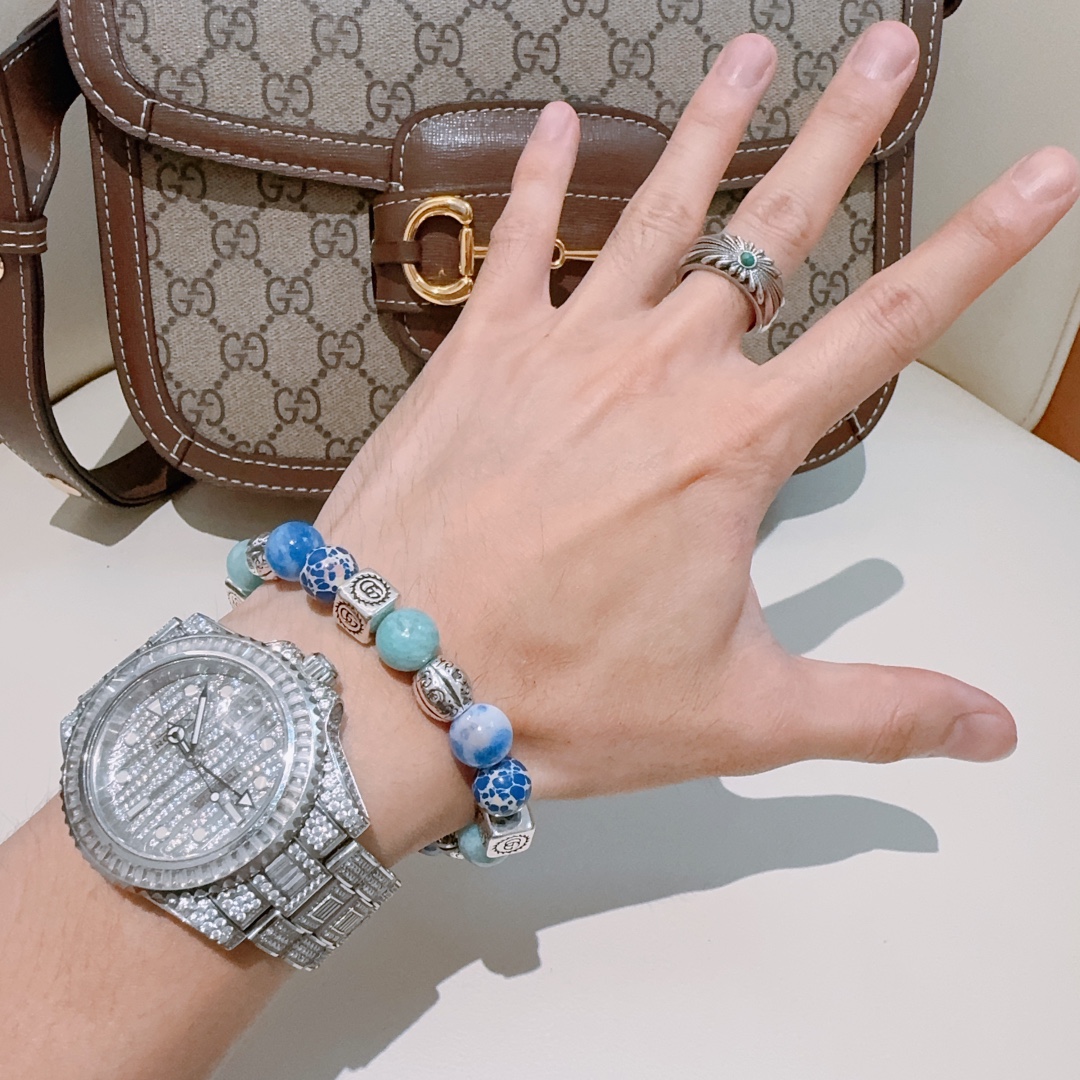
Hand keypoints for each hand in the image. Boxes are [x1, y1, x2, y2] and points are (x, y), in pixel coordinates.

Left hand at [231, 22, 1077, 848]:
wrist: (398, 682)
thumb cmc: (563, 698)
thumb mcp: (741, 715)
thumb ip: (878, 709)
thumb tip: (991, 731)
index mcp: (734, 446)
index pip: (891, 324)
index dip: (980, 245)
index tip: (1039, 175)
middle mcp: (660, 371)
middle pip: (775, 228)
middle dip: (841, 131)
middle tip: (886, 50)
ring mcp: (563, 348)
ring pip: (655, 210)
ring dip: (709, 125)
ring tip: (751, 50)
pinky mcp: (476, 352)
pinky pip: (514, 241)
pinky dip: (533, 177)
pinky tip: (552, 119)